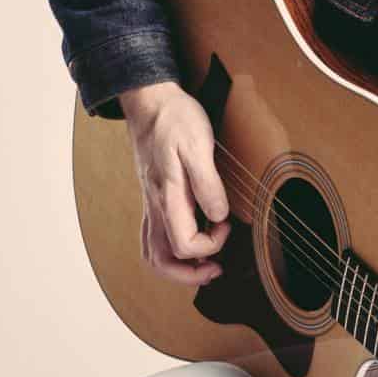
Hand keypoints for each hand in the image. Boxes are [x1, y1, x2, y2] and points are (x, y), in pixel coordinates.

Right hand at [118, 81, 230, 284]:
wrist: (151, 102)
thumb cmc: (175, 120)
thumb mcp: (199, 145)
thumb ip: (208, 183)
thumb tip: (218, 215)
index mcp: (168, 196)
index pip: (184, 244)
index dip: (211, 244)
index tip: (226, 226)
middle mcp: (156, 206)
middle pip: (162, 260)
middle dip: (190, 274)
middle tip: (215, 269)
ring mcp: (151, 204)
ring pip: (153, 253)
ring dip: (178, 268)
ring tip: (204, 265)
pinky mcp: (152, 199)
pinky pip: (152, 238)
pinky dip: (169, 252)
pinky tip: (189, 243)